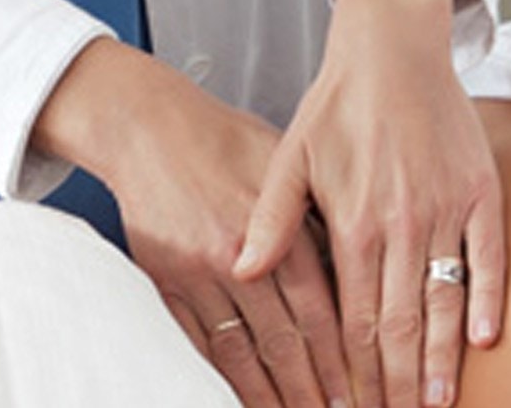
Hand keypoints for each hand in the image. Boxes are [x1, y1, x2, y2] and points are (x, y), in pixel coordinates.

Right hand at [31, 39, 351, 407]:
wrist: (154, 130)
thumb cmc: (227, 141)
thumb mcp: (286, 163)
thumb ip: (316, 217)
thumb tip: (355, 266)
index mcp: (278, 227)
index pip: (318, 309)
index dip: (338, 356)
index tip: (356, 390)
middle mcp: (240, 258)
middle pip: (282, 340)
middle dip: (311, 388)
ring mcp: (199, 276)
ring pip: (240, 352)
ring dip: (268, 394)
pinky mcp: (165, 284)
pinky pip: (193, 344)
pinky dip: (218, 377)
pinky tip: (237, 399)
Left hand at [236, 0, 504, 407]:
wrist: (393, 46)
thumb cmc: (340, 102)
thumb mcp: (290, 157)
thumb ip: (272, 220)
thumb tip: (242, 271)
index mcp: (353, 224)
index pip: (354, 321)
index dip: (355, 372)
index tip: (353, 407)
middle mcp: (403, 223)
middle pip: (400, 325)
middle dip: (396, 384)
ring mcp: (446, 208)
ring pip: (444, 302)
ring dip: (439, 360)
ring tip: (436, 403)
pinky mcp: (479, 189)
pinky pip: (488, 257)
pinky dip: (486, 300)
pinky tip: (481, 341)